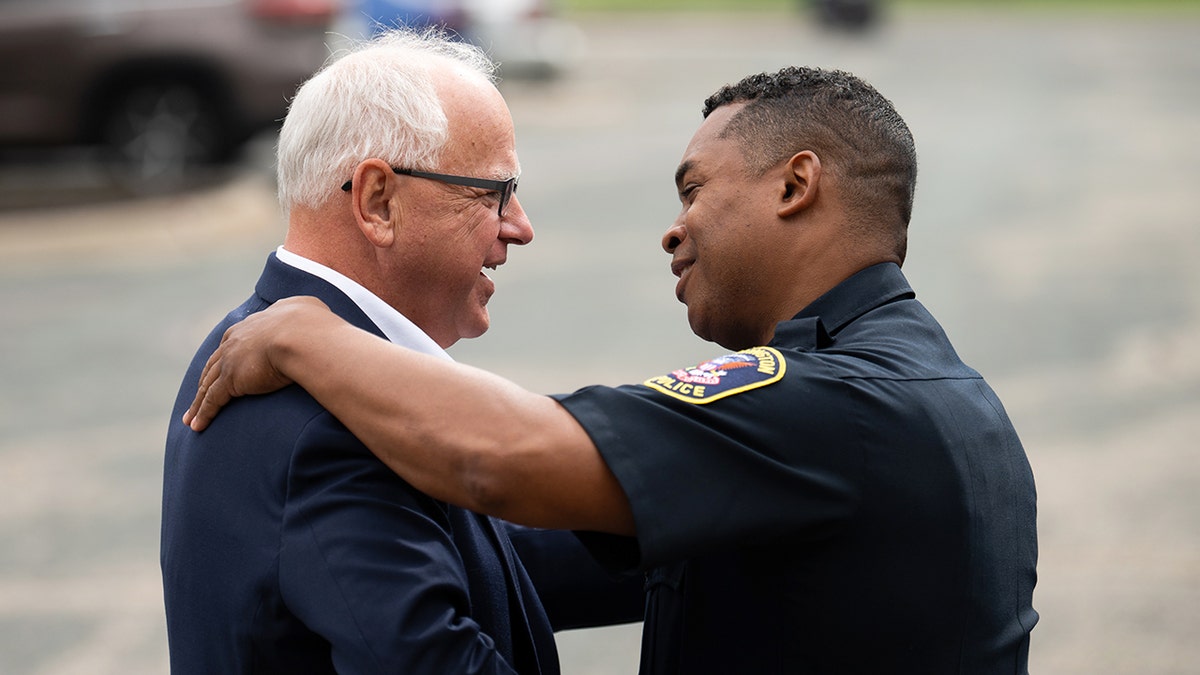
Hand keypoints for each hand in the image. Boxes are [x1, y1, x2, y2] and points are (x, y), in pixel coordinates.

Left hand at [183, 296, 329, 430]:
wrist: (302, 335)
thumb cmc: (309, 324)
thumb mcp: (302, 309)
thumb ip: (297, 311)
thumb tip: (304, 313)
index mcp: (249, 327)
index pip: (230, 346)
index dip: (224, 359)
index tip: (220, 369)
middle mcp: (233, 342)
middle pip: (213, 366)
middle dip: (205, 381)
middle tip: (198, 395)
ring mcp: (229, 361)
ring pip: (207, 386)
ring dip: (198, 403)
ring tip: (190, 418)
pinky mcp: (230, 380)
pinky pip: (212, 400)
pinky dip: (203, 414)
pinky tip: (197, 426)